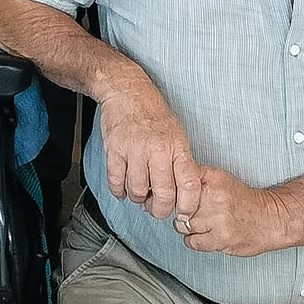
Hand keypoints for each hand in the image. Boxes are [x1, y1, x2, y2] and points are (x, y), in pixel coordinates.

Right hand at [98, 73, 200, 219]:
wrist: (127, 91)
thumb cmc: (154, 113)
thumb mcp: (177, 134)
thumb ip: (181, 162)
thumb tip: (182, 194)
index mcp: (177, 147)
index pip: (190, 185)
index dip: (187, 206)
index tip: (182, 213)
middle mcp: (158, 149)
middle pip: (163, 195)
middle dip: (159, 210)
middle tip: (156, 208)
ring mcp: (134, 149)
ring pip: (137, 191)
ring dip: (137, 199)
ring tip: (138, 193)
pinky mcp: (114, 149)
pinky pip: (115, 182)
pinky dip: (118, 191)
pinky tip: (122, 189)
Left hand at [175, 165, 289, 255]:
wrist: (271, 218)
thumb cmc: (244, 200)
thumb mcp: (220, 178)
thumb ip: (195, 178)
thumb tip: (169, 182)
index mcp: (212, 179)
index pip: (177, 183)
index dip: (174, 191)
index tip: (175, 195)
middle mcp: (214, 197)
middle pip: (177, 206)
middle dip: (180, 210)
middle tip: (189, 211)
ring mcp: (218, 219)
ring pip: (182, 225)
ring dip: (187, 226)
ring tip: (200, 223)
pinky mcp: (222, 239)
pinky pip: (192, 242)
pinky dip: (195, 240)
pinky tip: (205, 234)